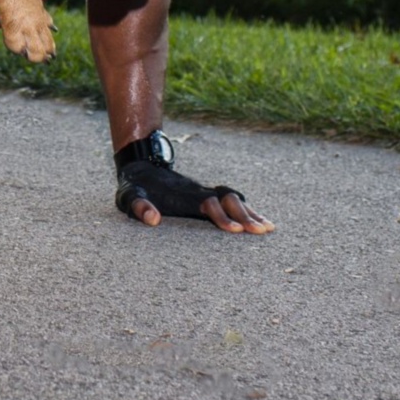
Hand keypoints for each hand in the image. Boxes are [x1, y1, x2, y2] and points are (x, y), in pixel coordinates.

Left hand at [115, 162, 273, 234]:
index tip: (235, 231)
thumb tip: (153, 220)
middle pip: (228, 200)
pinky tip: (259, 221)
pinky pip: (231, 201)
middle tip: (262, 232)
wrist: (141, 167)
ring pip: (234, 199)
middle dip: (245, 215)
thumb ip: (139, 207)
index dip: (221, 216)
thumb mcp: (129, 197)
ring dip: (251, 212)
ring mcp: (204, 193)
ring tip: (269, 228)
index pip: (208, 204)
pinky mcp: (206, 196)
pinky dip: (247, 210)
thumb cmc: (135, 187)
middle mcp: (199, 192)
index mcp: (183, 195)